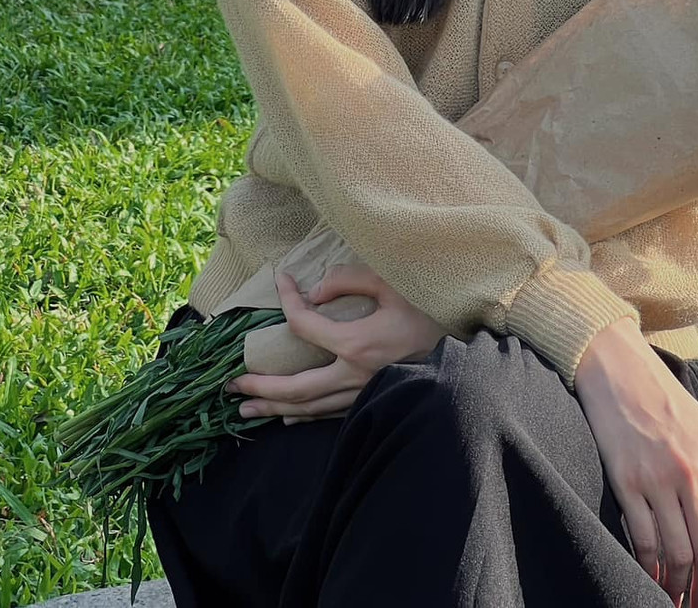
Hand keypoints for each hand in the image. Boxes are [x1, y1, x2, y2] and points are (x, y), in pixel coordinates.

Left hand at [225, 263, 444, 421]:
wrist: (467, 350)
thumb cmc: (430, 309)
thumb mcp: (393, 281)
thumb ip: (350, 280)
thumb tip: (313, 292)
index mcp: (356, 343)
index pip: (304, 325)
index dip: (288, 300)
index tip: (282, 281)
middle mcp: (354, 376)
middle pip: (295, 389)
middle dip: (259, 387)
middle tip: (231, 382)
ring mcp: (363, 395)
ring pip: (309, 409)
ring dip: (274, 408)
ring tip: (244, 408)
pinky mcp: (371, 402)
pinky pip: (329, 414)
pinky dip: (303, 415)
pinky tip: (287, 417)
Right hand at [573, 319, 697, 607]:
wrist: (616, 364)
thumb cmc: (661, 398)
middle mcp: (692, 470)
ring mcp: (658, 477)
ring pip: (676, 553)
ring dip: (677, 586)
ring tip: (675, 601)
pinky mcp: (625, 481)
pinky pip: (643, 539)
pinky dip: (648, 568)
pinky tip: (649, 578)